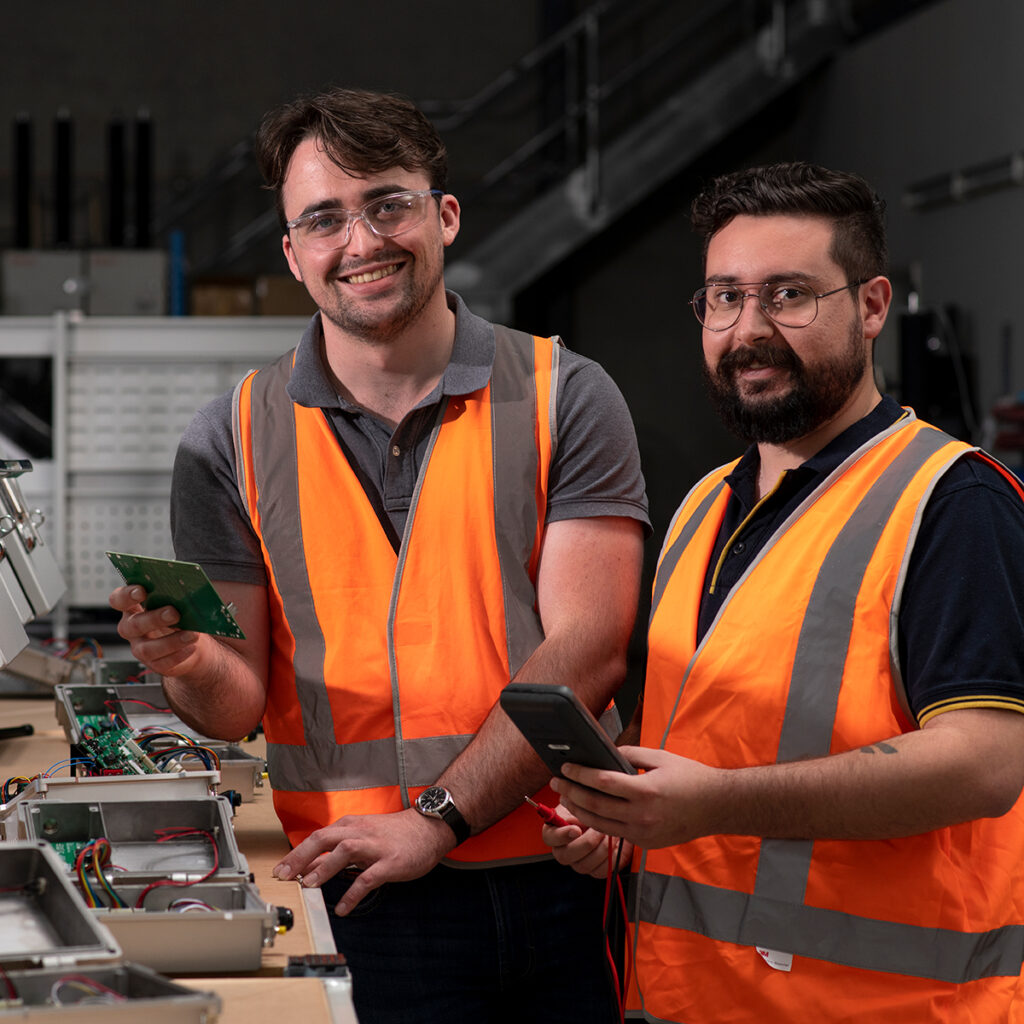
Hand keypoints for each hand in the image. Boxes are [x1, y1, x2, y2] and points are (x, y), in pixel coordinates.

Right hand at [109, 584, 203, 675]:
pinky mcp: (153, 664)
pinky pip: (162, 663)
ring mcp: (140, 648)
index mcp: (133, 608)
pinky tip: (191, 647)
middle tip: (174, 613)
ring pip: (147, 648)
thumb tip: (185, 595)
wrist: (192, 641)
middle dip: (154, 619)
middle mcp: (132, 628)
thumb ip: (175, 598)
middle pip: (133, 625)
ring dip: (171, 641)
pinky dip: (178, 655)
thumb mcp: (177, 603)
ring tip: (192, 634)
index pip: (119, 600)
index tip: (142, 591)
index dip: (126, 596)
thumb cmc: (181, 616)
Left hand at [272, 808, 455, 914]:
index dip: (297, 854)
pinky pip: (369, 877)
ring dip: (325, 867)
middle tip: (284, 875)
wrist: (428, 828)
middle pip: (324, 838)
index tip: (280, 870)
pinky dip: (354, 892)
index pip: (318, 837)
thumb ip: (336, 851)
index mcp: (351, 825)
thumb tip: (309, 866)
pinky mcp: (390, 862)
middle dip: (301, 856)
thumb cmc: (393, 834)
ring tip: (309, 885)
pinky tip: (344, 908)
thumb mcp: (362, 837)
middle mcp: (360, 832)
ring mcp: (375, 847)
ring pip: (345, 850)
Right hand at [540, 803, 632, 877]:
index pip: (550, 837)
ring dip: (601, 848)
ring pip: (585, 865)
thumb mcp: (582, 801)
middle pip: (565, 856)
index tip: (576, 829)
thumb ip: (574, 805)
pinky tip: (615, 844)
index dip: (562, 835)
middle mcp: (564, 850)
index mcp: (555, 831)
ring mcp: (579, 863)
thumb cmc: (595, 809)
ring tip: (609, 833)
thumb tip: (571, 813)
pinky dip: (611, 857)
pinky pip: (601, 871)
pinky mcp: (595, 871)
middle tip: (598, 829)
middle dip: (586, 842)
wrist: (614, 818)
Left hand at [551, 745, 724, 848]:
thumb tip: (607, 753)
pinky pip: (614, 833)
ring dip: (579, 810)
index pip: (602, 783)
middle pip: (595, 806)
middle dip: (571, 792)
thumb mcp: (661, 757)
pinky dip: (597, 822)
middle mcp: (642, 816)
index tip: (565, 766)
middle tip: (555, 781)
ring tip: (565, 796)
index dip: (580, 774)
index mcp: (646, 791)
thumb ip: (631, 754)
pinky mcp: (645, 844)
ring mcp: (643, 833)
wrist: (717, 807)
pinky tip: (587, 811)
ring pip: (601, 824)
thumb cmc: (691, 778)